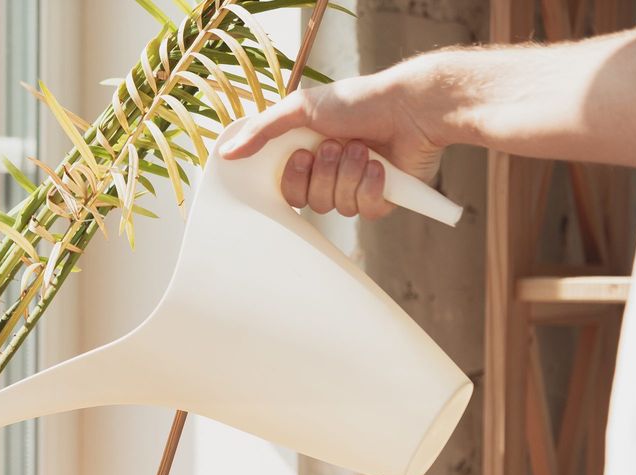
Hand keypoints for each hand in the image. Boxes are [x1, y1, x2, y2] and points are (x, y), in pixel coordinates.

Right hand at [217, 62, 447, 218]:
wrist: (410, 107)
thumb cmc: (358, 101)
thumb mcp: (300, 108)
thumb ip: (261, 130)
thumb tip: (226, 152)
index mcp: (309, 155)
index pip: (287, 190)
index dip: (293, 179)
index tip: (302, 155)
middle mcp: (330, 174)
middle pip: (309, 202)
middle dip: (324, 173)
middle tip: (336, 146)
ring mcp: (355, 188)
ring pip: (337, 207)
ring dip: (349, 174)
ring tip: (363, 149)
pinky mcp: (381, 200)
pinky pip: (364, 211)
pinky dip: (371, 187)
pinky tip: (381, 167)